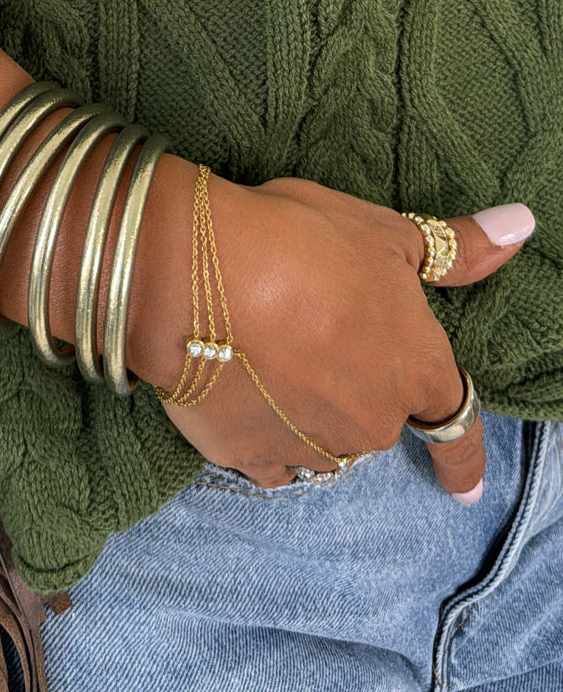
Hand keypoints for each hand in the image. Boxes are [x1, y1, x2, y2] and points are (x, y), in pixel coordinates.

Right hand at [138, 173, 533, 500]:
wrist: (197, 275)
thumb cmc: (299, 243)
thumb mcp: (384, 231)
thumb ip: (456, 249)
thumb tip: (520, 227)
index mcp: (414, 369)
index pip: (455, 422)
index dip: (463, 457)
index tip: (465, 490)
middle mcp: (373, 421)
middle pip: (377, 414)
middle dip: (354, 382)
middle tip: (310, 323)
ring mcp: (311, 445)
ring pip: (323, 436)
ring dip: (307, 405)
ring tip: (267, 345)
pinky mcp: (250, 457)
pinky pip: (270, 456)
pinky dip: (264, 430)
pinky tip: (242, 389)